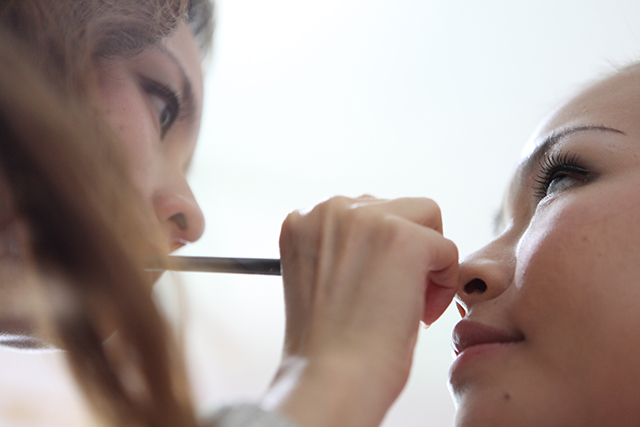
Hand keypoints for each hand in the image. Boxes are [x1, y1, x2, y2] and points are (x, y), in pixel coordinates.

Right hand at [265, 196, 458, 426]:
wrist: (331, 378)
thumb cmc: (326, 345)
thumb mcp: (319, 278)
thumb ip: (342, 247)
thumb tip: (385, 240)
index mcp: (303, 220)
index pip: (361, 212)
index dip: (377, 251)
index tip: (374, 286)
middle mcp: (331, 209)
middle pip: (395, 209)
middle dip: (404, 250)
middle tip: (396, 298)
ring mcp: (368, 219)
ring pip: (426, 218)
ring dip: (426, 259)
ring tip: (411, 303)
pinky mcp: (404, 238)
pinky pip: (446, 247)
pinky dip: (444, 281)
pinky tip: (421, 312)